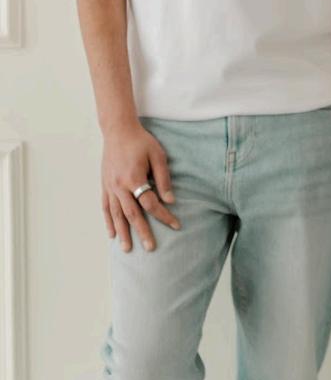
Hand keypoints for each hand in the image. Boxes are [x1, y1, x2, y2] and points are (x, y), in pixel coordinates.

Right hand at [101, 121, 180, 250]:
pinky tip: (112, 234)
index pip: (151, 203)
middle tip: (150, 248)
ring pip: (116, 215)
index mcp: (134, 178)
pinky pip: (105, 207)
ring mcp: (110, 187)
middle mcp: (120, 186)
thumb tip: (170, 200)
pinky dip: (108, 221)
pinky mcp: (104, 185)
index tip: (176, 225)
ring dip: (122, 232)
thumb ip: (163, 179)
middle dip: (142, 232)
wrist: (118, 130)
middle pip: (132, 214)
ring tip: (127, 249)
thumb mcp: (157, 156)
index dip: (164, 215)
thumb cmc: (141, 141)